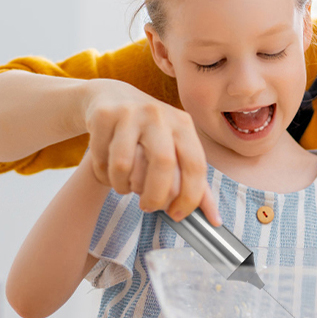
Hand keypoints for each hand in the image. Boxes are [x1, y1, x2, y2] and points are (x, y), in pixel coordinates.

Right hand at [81, 80, 219, 223]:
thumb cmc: (148, 132)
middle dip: (155, 196)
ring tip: (124, 185)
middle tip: (148, 207)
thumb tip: (215, 220)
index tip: (178, 215)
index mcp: (183, 124)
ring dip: (123, 187)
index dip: (190, 197)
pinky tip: (107, 170)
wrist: (110, 97)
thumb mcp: (175, 149)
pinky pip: (101, 160)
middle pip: (162, 164)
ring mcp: (130, 113)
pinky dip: (103, 175)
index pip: (195, 165)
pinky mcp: (104, 116)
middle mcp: (160, 115)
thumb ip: (195, 184)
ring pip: (124, 166)